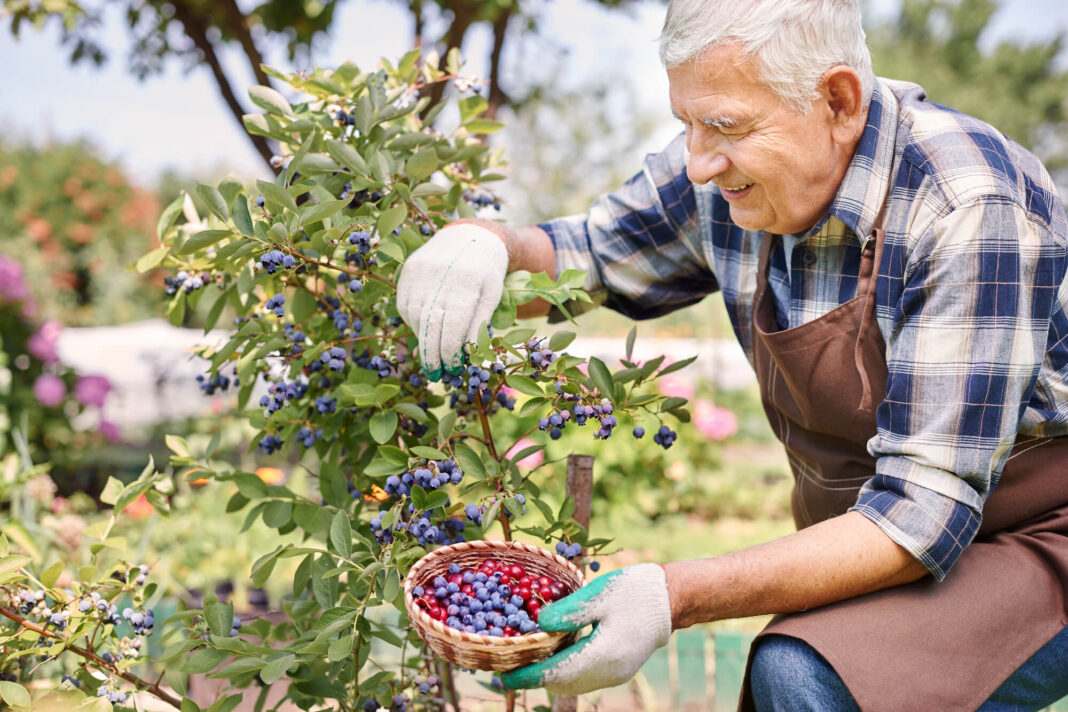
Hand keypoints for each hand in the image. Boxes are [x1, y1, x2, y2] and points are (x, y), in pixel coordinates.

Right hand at [396, 223, 507, 380]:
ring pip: (414, 318)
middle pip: (430, 327)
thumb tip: (466, 357)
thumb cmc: (486, 272)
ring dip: (422, 340)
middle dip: (432, 355)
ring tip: (433, 352)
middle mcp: (440, 276)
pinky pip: (405, 305)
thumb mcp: (491, 297)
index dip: (450, 354)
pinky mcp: (408, 270)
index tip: (452, 370)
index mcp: (466, 283)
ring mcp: (420, 272)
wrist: (470, 235)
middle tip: (436, 375)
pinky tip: (424, 330)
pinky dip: (413, 322)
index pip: (452, 329)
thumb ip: (478, 325)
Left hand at [501, 563, 671, 695]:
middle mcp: (608, 672)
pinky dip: (564, 670)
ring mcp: (615, 674)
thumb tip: (539, 625)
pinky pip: (583, 677)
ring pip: (572, 683)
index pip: (556, 673)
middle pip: (562, 684)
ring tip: (526, 660)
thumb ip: (568, 612)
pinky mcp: (618, 669)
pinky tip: (553, 654)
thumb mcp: (598, 594)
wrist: (670, 598)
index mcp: (603, 655)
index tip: (503, 675)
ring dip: (549, 675)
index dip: (528, 676)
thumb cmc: (634, 591)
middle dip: (534, 677)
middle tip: (509, 664)